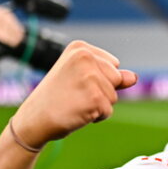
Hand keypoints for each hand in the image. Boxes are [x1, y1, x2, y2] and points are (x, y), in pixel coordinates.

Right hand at [11, 41, 137, 148]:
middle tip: (74, 94)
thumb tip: (133, 77)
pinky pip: (109, 110)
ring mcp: (90, 77)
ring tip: (75, 103)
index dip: (98, 80)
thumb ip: (110, 75)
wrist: (34, 119)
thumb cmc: (56, 98)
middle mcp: (85, 57)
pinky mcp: (95, 97)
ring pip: (114, 96)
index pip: (113, 65)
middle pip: (117, 79)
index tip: (74, 82)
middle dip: (101, 92)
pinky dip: (96, 116)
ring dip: (98, 105)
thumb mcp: (82, 79)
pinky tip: (77, 112)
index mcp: (80, 48)